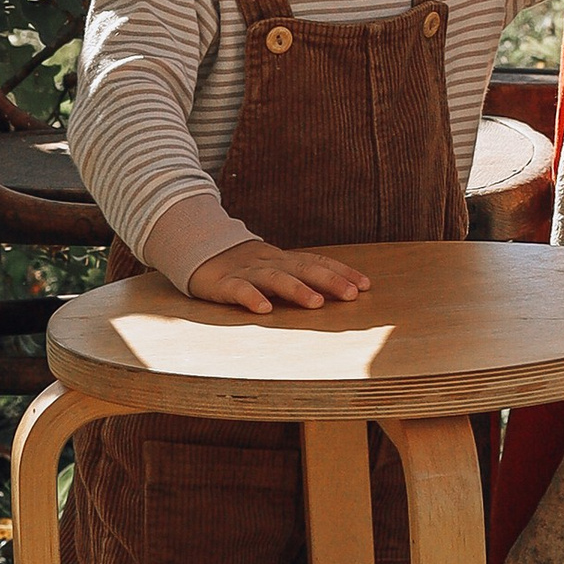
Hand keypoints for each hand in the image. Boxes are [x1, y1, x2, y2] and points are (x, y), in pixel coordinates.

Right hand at [186, 239, 372, 314]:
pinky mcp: (223, 284)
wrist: (197, 253)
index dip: (342, 271)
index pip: (317, 261)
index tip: (366, 285)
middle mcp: (269, 263)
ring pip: (275, 278)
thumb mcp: (273, 269)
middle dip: (330, 280)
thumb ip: (299, 277)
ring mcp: (246, 272)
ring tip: (316, 303)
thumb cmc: (243, 268)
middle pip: (303, 268)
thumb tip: (337, 292)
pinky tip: (264, 310)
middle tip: (352, 294)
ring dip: (297, 289)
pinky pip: (238, 290)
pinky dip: (251, 298)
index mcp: (283, 259)